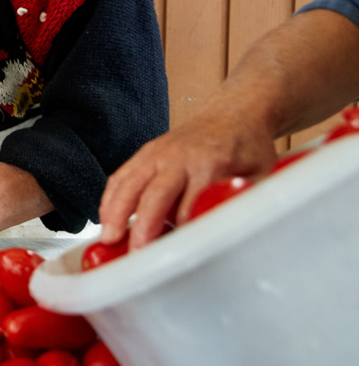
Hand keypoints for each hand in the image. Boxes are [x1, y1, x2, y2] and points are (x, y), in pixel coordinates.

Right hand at [99, 108, 275, 249]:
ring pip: (129, 183)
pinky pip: (121, 176)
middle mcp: (177, 156)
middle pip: (153, 192)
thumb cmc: (246, 147)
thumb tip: (232, 231)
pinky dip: (110, 198)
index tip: (176, 251)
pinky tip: (107, 218)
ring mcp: (156, 152)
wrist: (233, 114)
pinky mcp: (145, 153)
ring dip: (115, 211)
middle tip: (134, 250)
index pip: (189, 202)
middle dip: (142, 224)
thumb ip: (243, 202)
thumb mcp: (259, 175)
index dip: (181, 229)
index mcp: (209, 162)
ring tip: (108, 238)